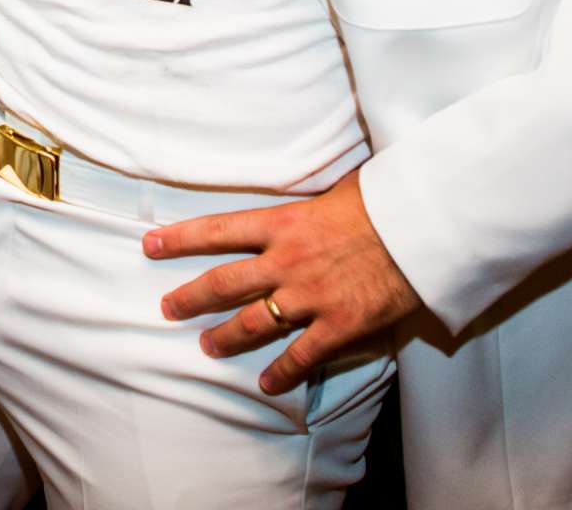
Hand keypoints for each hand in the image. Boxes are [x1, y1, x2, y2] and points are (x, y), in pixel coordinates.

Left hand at [145, 169, 421, 395]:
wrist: (422, 229)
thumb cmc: (383, 201)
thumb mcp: (337, 188)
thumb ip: (311, 200)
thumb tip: (309, 192)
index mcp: (282, 223)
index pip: (217, 230)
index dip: (179, 238)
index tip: (150, 244)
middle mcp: (286, 261)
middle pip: (224, 282)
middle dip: (191, 296)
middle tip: (168, 307)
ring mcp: (309, 296)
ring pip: (253, 323)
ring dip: (225, 337)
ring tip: (207, 347)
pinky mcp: (338, 324)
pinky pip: (301, 355)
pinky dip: (282, 373)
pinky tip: (268, 384)